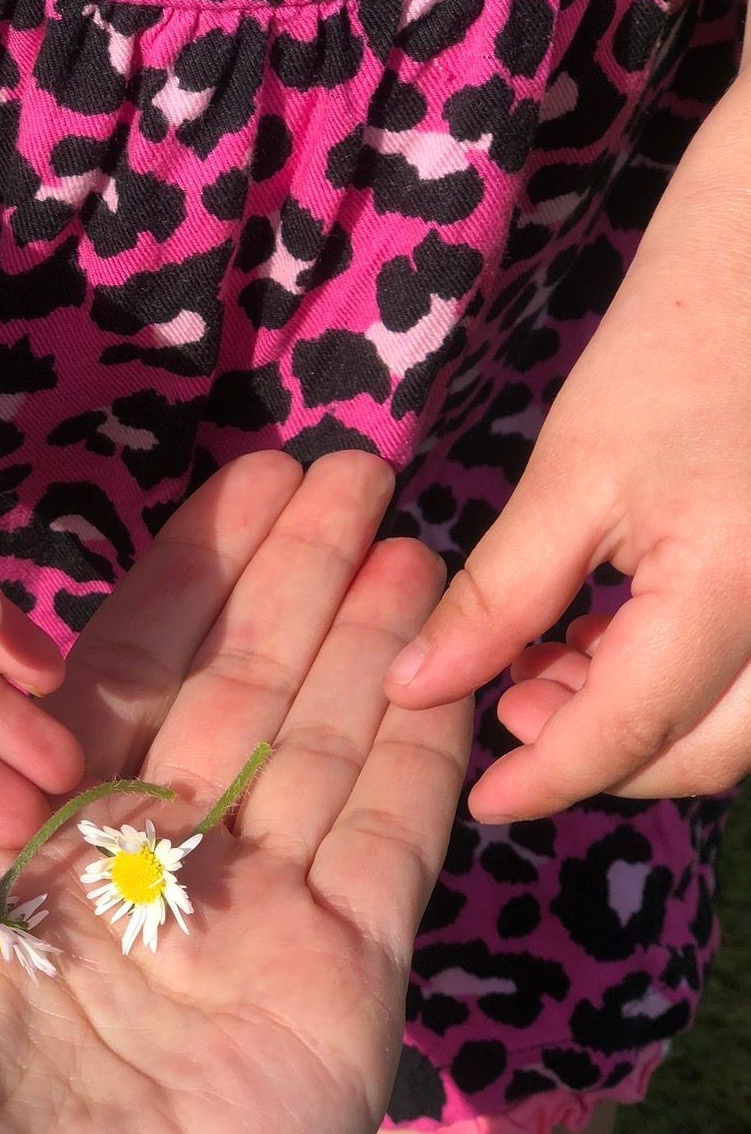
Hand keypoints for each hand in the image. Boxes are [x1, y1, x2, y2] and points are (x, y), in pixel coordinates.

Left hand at [0, 452, 469, 1133]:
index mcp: (4, 879)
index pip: (109, 696)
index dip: (169, 592)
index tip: (225, 493)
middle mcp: (129, 906)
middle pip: (227, 704)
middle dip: (284, 581)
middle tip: (336, 463)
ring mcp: (237, 952)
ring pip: (315, 752)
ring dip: (360, 632)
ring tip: (400, 514)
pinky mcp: (326, 1004)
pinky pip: (384, 847)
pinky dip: (416, 740)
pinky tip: (436, 636)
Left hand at [385, 67, 750, 819]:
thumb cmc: (684, 331)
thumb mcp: (578, 470)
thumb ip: (502, 595)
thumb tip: (416, 687)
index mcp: (740, 596)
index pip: (633, 735)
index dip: (549, 779)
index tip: (481, 802)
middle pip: (706, 752)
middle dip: (601, 751)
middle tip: (508, 704)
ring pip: (740, 721)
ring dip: (645, 719)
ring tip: (547, 664)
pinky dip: (688, 674)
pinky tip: (614, 630)